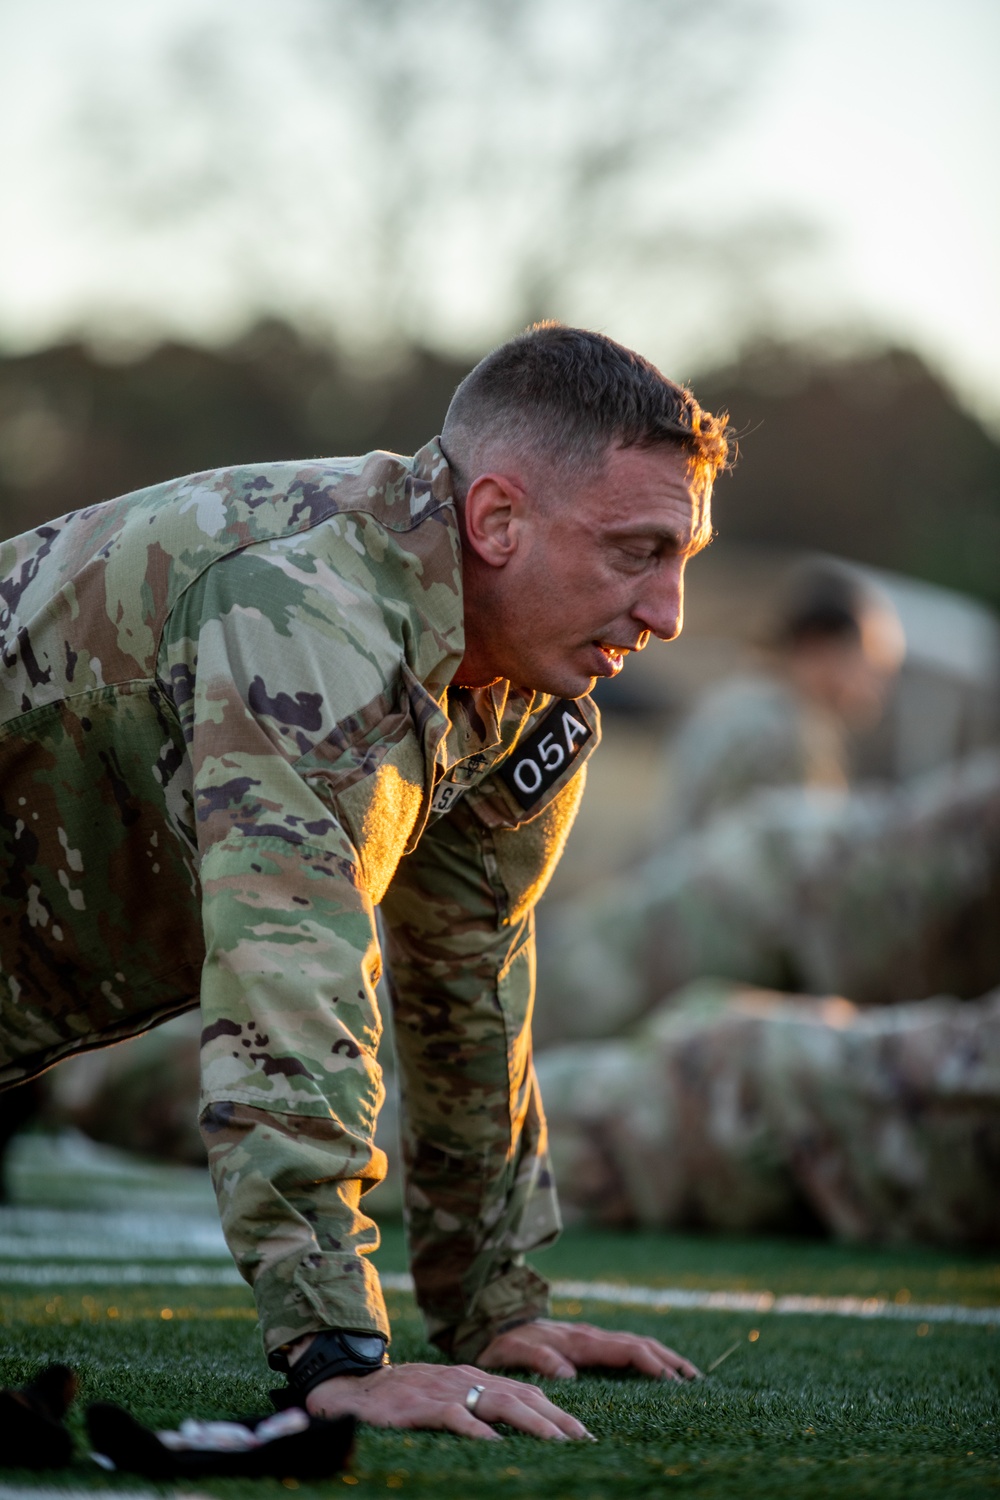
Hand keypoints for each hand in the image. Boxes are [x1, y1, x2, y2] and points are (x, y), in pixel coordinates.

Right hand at [303, 1362, 593, 1441]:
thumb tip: (513, 1430)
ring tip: (557, 1442)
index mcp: (476, 1378)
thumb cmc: (406, 1398)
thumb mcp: (449, 1397)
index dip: (557, 1412)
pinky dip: (476, 1430)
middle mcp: (467, 1380)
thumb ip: (479, 1406)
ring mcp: (446, 1391)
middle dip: (557, 1419)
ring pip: (498, 1403)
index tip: (584, 1434)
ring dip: (531, 1424)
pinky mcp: (422, 1406)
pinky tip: (495, 1445)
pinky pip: (455, 1417)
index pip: (526, 1393)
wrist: (356, 1387)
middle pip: (521, 1397)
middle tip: (585, 1440)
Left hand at [478, 1318, 701, 1381]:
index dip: (653, 1365)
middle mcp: (590, 1335)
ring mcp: (590, 1336)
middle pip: (641, 1344)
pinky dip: (647, 1355)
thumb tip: (570, 1375)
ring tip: (688, 1375)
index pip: (627, 1351)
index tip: (676, 1382)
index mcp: (580, 1340)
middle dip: (670, 1360)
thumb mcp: (513, 1351)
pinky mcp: (587, 1340)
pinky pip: (624, 1347)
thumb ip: (540, 1359)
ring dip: (663, 1356)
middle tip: (697, 1381)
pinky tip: (656, 1368)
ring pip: (636, 1343)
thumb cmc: (503, 1339)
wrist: (492, 1318)